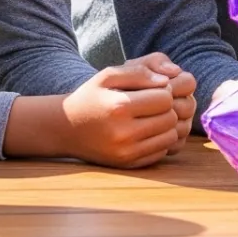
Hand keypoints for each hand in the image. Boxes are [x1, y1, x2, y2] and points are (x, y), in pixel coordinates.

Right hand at [57, 55, 198, 167]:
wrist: (67, 129)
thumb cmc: (91, 96)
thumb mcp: (108, 75)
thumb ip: (139, 72)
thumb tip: (167, 81)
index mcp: (119, 107)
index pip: (165, 99)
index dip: (164, 91)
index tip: (152, 90)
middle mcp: (123, 134)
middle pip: (170, 118)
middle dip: (167, 108)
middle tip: (154, 103)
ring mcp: (126, 152)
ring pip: (171, 136)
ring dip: (167, 124)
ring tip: (152, 116)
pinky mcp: (128, 164)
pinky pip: (162, 151)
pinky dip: (160, 140)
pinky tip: (146, 131)